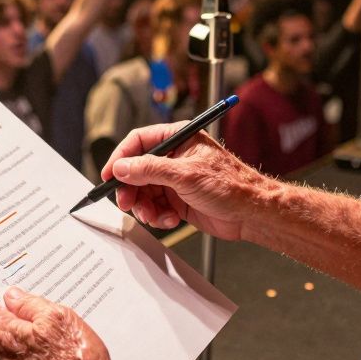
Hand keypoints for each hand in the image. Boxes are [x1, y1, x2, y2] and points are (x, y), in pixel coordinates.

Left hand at [0, 284, 134, 359]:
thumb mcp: (58, 318)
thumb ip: (29, 303)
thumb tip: (14, 296)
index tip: (0, 284)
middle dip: (10, 315)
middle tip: (39, 315)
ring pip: (0, 344)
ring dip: (19, 338)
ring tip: (50, 342)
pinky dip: (23, 357)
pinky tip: (48, 359)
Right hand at [105, 122, 273, 237]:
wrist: (251, 214)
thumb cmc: (230, 185)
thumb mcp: (185, 174)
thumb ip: (150, 170)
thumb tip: (122, 168)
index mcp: (178, 139)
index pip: (139, 142)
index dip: (121, 158)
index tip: (109, 175)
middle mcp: (174, 157)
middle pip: (137, 170)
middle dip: (130, 189)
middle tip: (126, 203)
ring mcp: (175, 180)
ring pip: (144, 192)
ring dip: (144, 207)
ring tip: (154, 216)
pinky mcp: (178, 201)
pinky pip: (155, 207)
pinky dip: (157, 216)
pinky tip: (170, 221)